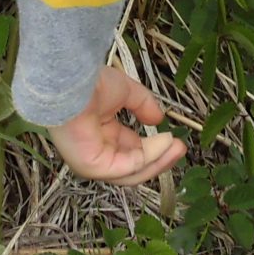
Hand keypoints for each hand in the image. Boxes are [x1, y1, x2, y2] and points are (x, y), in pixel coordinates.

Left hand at [47, 68, 187, 185]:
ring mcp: (93, 162)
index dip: (154, 148)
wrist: (72, 82)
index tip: (175, 139)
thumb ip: (143, 105)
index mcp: (102, 133)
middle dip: (160, 159)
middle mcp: (97, 150)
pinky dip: (148, 158)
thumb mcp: (125, 91)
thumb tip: (159, 118)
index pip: (131, 150)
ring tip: (177, 146)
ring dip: (158, 161)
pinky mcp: (92, 167)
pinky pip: (126, 167)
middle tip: (181, 148)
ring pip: (132, 172)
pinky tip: (163, 142)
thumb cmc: (91, 83)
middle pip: (134, 166)